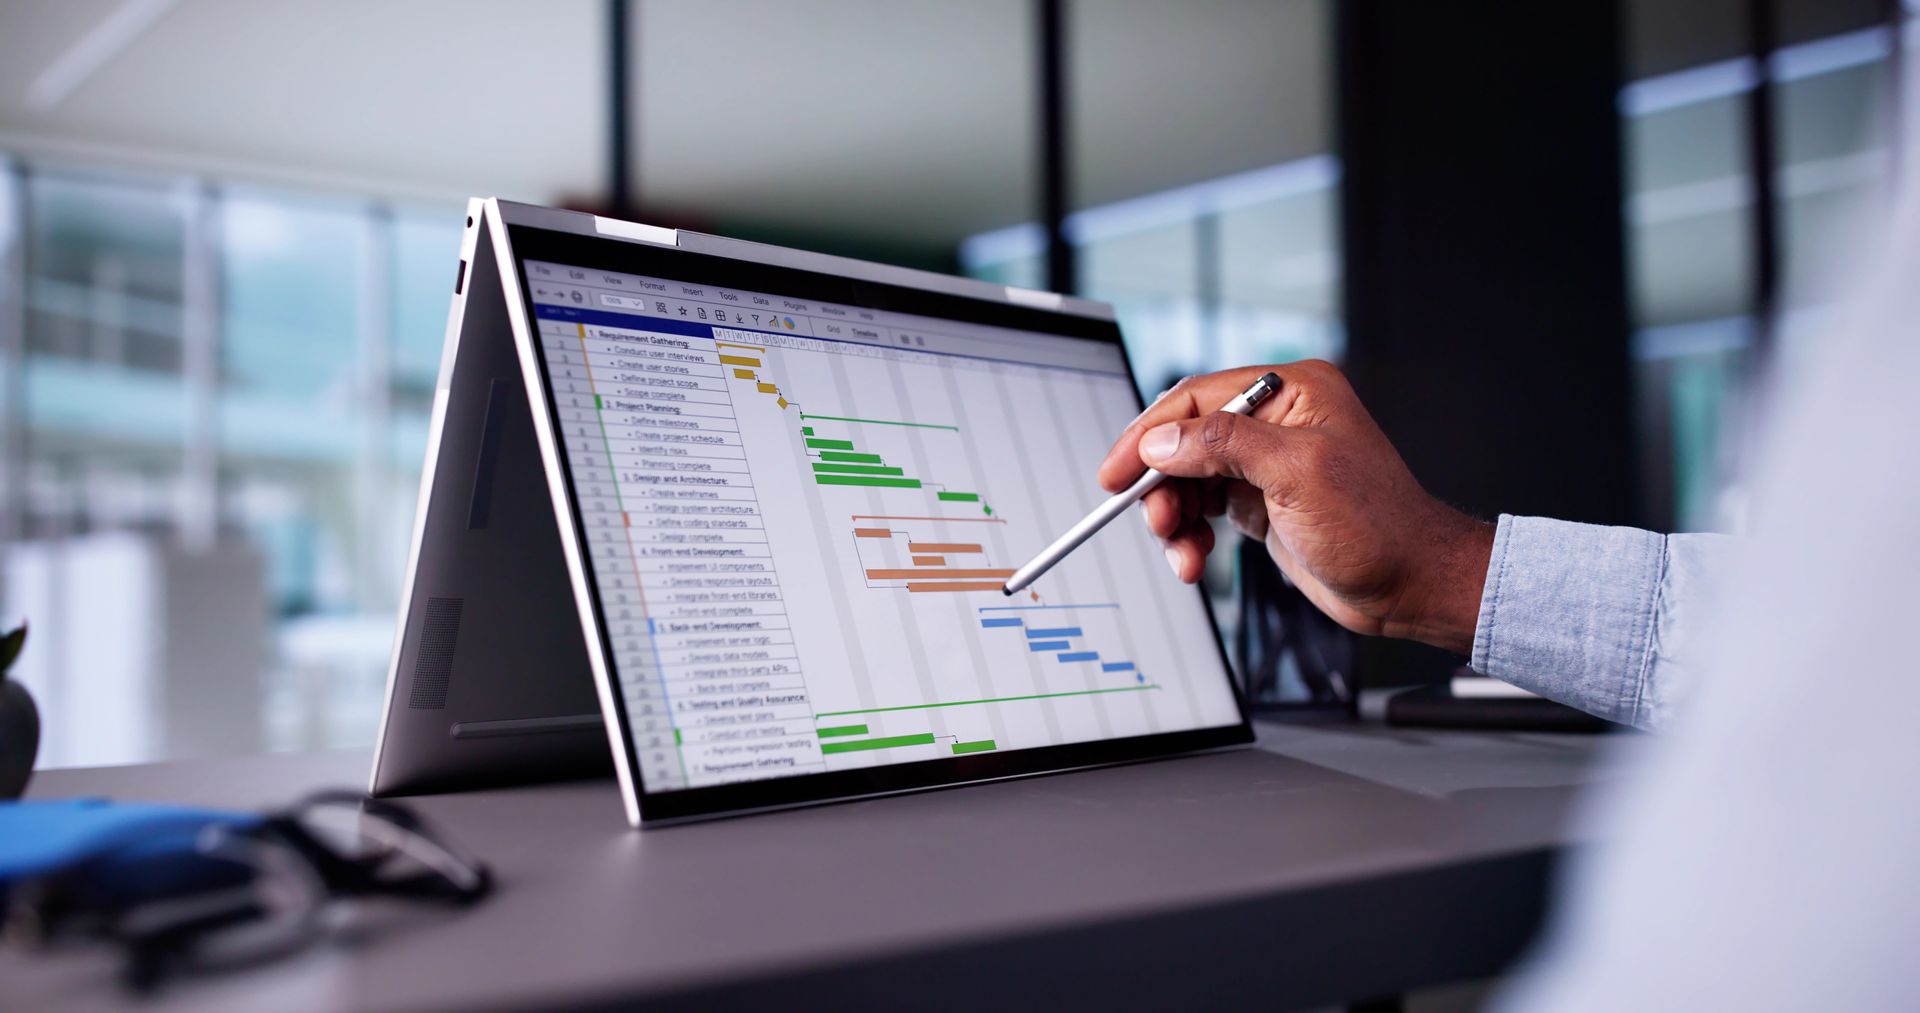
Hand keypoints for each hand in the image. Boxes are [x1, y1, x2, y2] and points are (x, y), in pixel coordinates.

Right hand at [1098, 361, 1494, 654]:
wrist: (1411, 584)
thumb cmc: (1378, 525)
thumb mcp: (1297, 475)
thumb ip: (1224, 447)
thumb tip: (1162, 440)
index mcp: (1293, 391)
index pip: (1199, 399)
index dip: (1150, 434)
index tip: (1117, 471)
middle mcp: (1277, 422)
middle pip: (1187, 441)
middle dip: (1162, 485)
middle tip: (1155, 520)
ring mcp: (1269, 463)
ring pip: (1190, 479)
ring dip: (1176, 518)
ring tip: (1183, 551)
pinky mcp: (1263, 502)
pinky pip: (1206, 509)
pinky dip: (1191, 535)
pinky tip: (1194, 558)